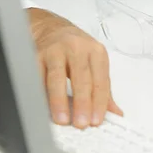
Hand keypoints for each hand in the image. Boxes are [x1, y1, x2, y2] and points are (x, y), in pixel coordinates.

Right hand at [27, 8, 122, 128]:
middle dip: (82, 102)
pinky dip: (40, 94)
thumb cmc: (77, 49)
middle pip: (81, 77)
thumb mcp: (95, 63)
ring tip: (62, 119)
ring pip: (57, 77)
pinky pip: (38, 77)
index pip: (100, 79)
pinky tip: (42, 108)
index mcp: (96, 51)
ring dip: (59, 100)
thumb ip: (103, 89)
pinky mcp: (37, 54)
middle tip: (81, 123)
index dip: (99, 102)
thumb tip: (115, 114)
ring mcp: (55, 50)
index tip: (96, 121)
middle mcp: (77, 47)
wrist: (52, 29)